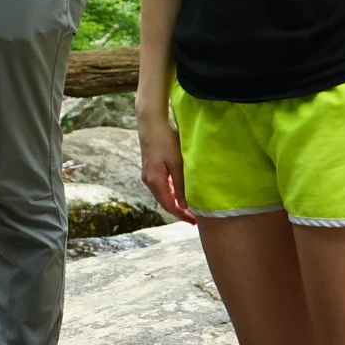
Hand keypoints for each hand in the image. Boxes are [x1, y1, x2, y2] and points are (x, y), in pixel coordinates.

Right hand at [137, 100, 193, 223]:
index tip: (194, 222)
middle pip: (165, 202)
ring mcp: (148, 174)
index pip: (169, 205)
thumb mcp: (177, 163)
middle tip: (195, 218)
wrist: (151, 122)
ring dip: (176, 202)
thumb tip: (185, 205)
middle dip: (179, 211)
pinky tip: (181, 192)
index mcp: (155, 181)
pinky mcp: (151, 167)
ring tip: (190, 207)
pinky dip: (171, 192)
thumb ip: (181, 185)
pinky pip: (162, 186)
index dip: (181, 215)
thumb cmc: (165, 140)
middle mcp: (149, 180)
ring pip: (163, 194)